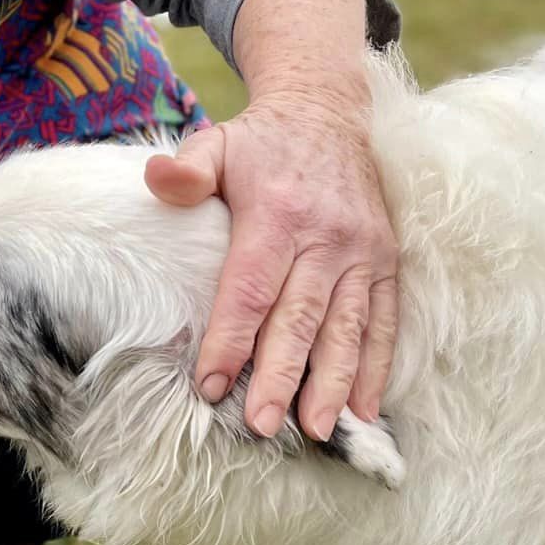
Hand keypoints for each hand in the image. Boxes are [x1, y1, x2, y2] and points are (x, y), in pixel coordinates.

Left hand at [144, 90, 397, 439]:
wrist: (328, 114)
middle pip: (300, 318)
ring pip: (348, 328)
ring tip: (317, 431)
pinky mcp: (385, 262)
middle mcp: (326, 237)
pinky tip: (366, 411)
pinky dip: (378, 368)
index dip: (231, 339)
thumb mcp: (216, 142)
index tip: (211, 385)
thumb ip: (187, 169)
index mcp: (278, 214)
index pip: (251, 288)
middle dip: (282, 377)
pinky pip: (385, 321)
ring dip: (334, 384)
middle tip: (263, 425)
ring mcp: (362, 252)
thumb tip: (158, 180)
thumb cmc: (259, 143)